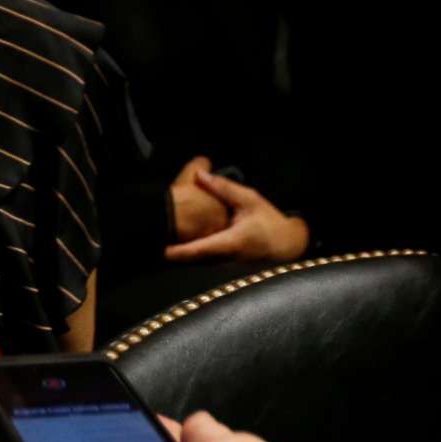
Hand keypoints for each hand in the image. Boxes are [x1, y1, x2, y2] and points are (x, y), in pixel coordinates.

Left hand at [164, 171, 309, 263]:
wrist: (286, 244)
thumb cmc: (269, 221)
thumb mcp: (249, 199)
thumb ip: (224, 188)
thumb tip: (200, 175)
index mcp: (231, 242)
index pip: (202, 250)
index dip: (182, 252)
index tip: (164, 251)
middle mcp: (225, 258)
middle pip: (194, 260)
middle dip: (175, 254)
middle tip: (154, 242)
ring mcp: (224, 266)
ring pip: (198, 263)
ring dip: (181, 255)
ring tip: (161, 242)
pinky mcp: (224, 266)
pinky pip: (204, 261)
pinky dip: (191, 254)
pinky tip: (178, 244)